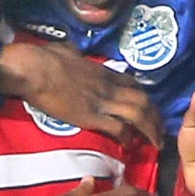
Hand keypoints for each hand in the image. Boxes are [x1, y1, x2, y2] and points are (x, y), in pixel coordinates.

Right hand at [0, 42, 163, 146]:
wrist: (33, 69)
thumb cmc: (45, 57)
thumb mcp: (67, 50)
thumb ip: (74, 53)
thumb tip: (70, 50)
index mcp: (104, 72)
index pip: (134, 85)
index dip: (145, 99)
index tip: (150, 109)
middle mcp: (109, 86)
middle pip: (143, 101)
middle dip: (155, 117)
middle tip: (161, 131)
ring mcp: (102, 101)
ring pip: (138, 115)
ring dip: (150, 130)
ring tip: (155, 143)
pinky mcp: (91, 116)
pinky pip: (117, 127)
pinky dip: (127, 137)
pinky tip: (130, 145)